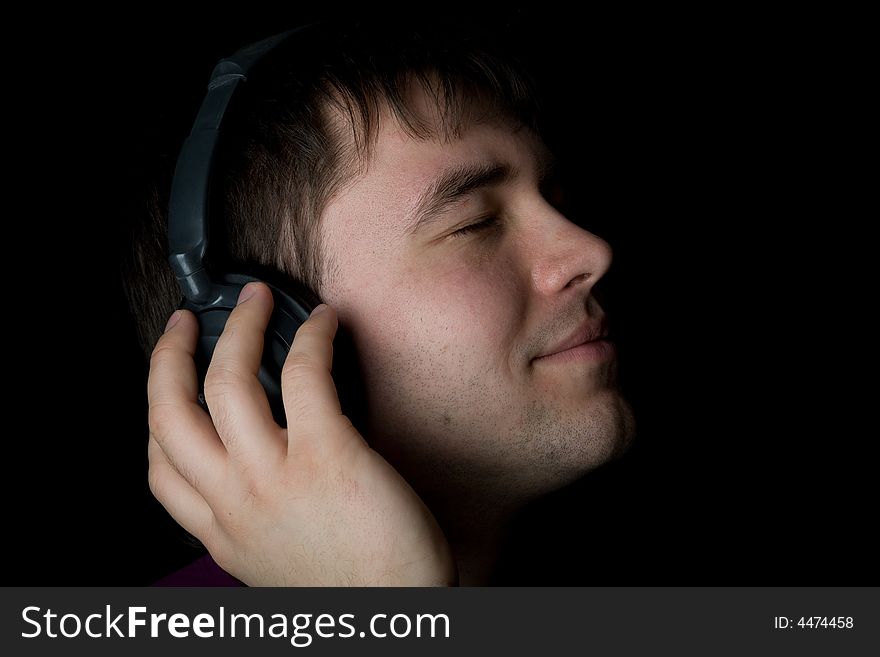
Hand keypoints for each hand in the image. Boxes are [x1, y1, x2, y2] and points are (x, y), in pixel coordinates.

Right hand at [147, 282, 455, 585]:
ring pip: (226, 382)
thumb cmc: (354, 591)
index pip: (159, 467)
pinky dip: (310, 338)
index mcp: (222, 533)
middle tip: (184, 322)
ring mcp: (274, 477)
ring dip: (238, 327)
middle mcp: (234, 502)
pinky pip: (304, 376)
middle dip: (167, 357)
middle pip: (169, 414)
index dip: (156, 414)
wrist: (396, 620)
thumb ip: (255, 522)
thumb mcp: (276, 563)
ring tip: (255, 300)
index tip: (167, 383)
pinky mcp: (327, 455)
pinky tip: (324, 322)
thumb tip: (261, 471)